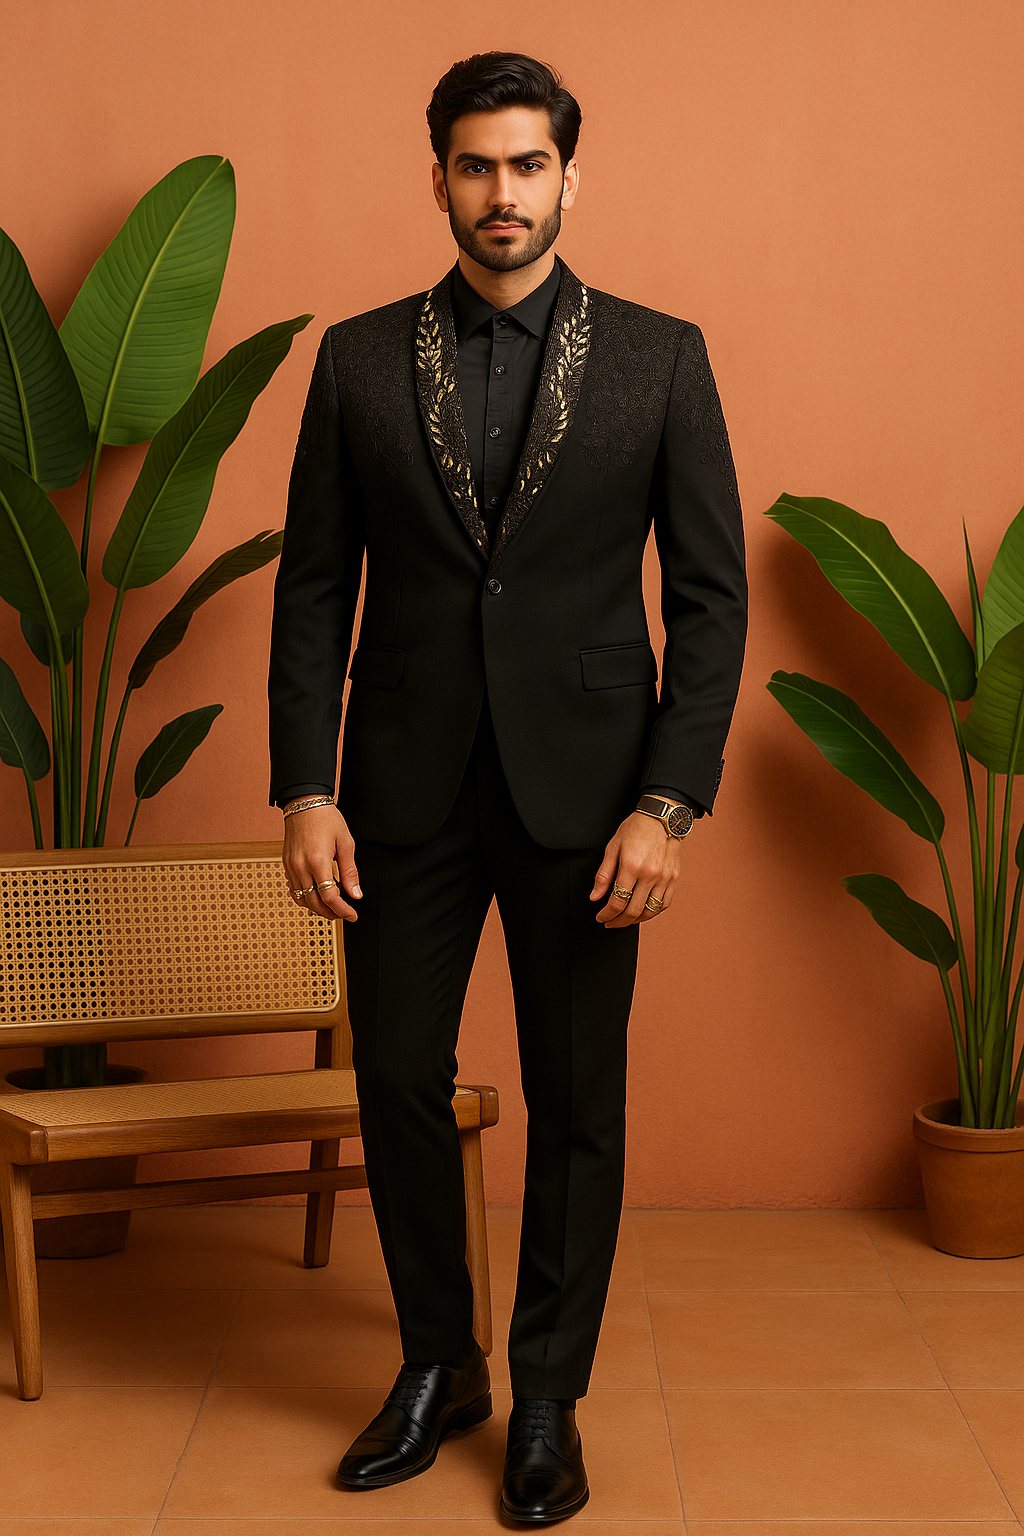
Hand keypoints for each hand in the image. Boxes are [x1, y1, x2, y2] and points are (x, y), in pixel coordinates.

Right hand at [283, 802, 360, 920]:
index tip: (353, 915)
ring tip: (333, 907)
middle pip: (314, 903)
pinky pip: (294, 890)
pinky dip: (306, 898)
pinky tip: (317, 894)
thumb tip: (356, 894)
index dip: (342, 910)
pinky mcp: (286, 864)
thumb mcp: (346, 843)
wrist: (304, 803)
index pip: (329, 897)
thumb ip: (350, 872)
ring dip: (317, 908)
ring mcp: (291, 867)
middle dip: (331, 913)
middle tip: (345, 914)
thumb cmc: (327, 819)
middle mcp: (300, 867)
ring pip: (302, 900)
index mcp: (317, 861)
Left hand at [590, 811, 684, 926]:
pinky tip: (643, 912)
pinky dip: (653, 912)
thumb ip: (603, 874)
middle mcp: (650, 875)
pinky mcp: (674, 878)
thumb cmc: (637, 828)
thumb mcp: (613, 847)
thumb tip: (595, 896)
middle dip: (619, 922)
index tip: (601, 917)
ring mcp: (664, 878)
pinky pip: (664, 904)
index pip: (617, 901)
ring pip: (650, 911)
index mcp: (631, 866)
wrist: (663, 817)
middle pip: (633, 911)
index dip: (606, 914)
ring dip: (635, 921)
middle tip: (610, 922)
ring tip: (625, 920)